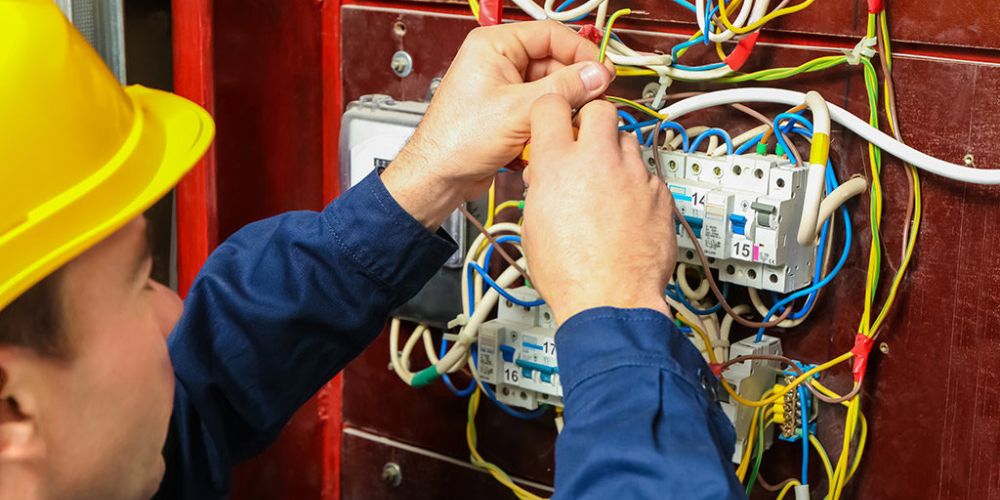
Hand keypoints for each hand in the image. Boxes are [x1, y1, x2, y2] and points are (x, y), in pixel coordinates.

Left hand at [381, 20, 614, 228]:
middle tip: (593, 102)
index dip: (581, 52)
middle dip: (573, 85)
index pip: (551, 35)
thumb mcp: (519, 110)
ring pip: (551, 89)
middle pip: (554, 63)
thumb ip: (564, 89)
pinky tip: (547, 136)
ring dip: (561, 108)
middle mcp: (499, 61)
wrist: (439, 176)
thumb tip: (597, 74)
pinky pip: (541, 108)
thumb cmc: (456, 139)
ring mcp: (504, 87)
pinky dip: (549, 121)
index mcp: (494, 45)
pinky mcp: (509, 111)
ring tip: (566, 124)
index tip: (602, 72)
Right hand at [521, 95, 675, 323]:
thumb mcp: (533, 224)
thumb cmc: (569, 273)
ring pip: (629, 140)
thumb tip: (546, 176)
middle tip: (586, 144)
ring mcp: (634, 175)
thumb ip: (542, 186)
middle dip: (592, 122)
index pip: (551, 105)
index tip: (554, 122)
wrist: (610, 300)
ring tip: (607, 182)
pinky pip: (648, 173)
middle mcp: (598, 161)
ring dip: (616, 154)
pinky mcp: (660, 193)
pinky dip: (637, 183)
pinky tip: (627, 207)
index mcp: (557, 165)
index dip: (551, 112)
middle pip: (601, 109)